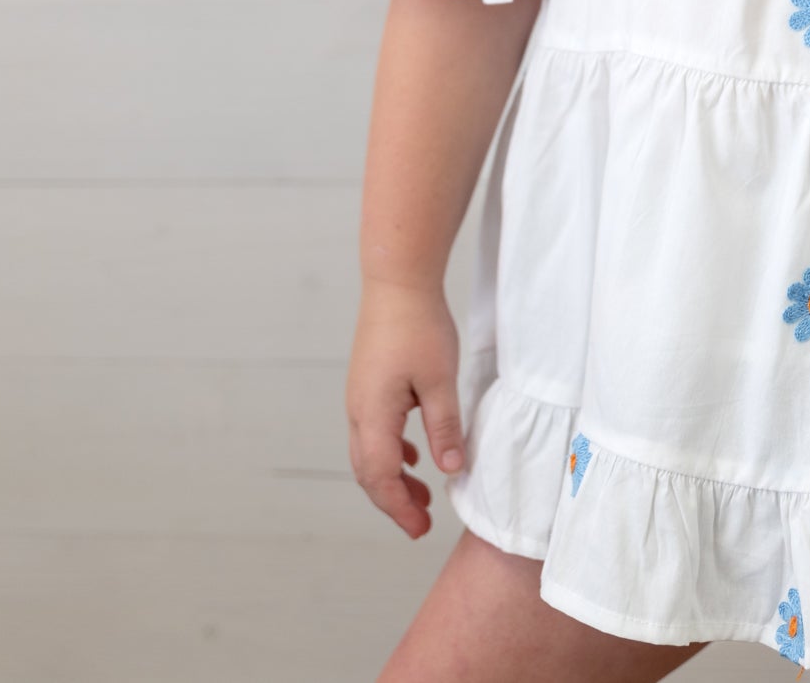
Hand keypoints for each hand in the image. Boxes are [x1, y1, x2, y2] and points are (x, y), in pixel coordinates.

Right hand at [346, 278, 463, 537]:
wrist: (397, 282)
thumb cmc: (419, 326)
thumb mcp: (440, 380)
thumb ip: (444, 428)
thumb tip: (451, 471)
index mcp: (373, 413)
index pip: (378, 476)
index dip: (398, 507)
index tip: (420, 528)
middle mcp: (358, 410)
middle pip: (368, 471)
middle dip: (393, 501)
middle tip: (421, 525)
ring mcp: (359, 397)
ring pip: (369, 452)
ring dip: (393, 478)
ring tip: (423, 496)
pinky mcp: (368, 385)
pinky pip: (373, 432)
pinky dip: (392, 453)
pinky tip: (415, 457)